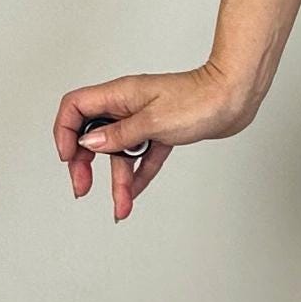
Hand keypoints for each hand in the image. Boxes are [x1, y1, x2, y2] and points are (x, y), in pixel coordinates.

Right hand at [54, 60, 252, 220]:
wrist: (235, 98)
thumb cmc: (200, 100)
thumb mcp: (153, 121)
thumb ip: (119, 135)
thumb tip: (89, 142)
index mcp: (119, 94)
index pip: (75, 107)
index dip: (65, 131)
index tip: (67, 157)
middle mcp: (128, 105)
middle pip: (92, 134)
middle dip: (84, 163)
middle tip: (82, 187)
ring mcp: (145, 118)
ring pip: (120, 151)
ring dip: (117, 179)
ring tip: (120, 208)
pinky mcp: (163, 130)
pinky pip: (142, 155)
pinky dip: (138, 174)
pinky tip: (134, 195)